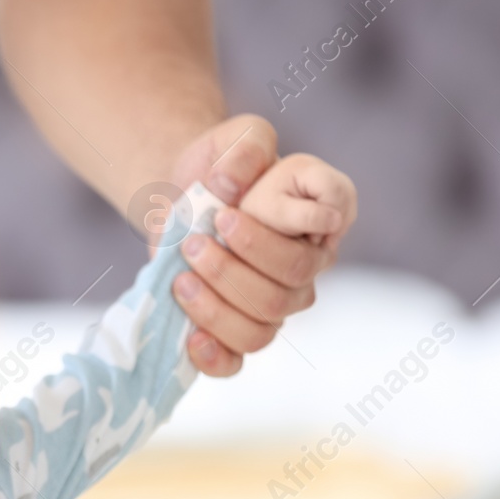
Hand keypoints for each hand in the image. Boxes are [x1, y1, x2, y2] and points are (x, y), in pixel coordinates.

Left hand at [167, 115, 356, 375]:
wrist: (184, 189)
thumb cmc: (223, 164)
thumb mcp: (238, 137)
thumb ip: (248, 147)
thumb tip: (231, 186)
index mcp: (317, 230)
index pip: (308, 254)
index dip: (265, 245)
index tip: (223, 215)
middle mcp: (303, 274)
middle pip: (282, 297)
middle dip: (230, 272)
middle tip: (193, 241)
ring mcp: (271, 306)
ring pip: (259, 331)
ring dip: (216, 309)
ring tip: (182, 277)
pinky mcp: (233, 327)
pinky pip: (235, 361)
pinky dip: (214, 357)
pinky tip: (191, 338)